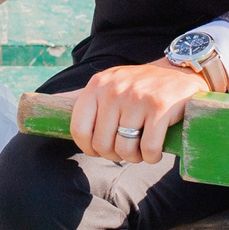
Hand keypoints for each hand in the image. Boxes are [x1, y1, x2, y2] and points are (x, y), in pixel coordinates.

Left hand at [67, 61, 212, 163]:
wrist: (182, 71)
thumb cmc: (141, 85)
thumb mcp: (108, 83)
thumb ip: (81, 97)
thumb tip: (46, 104)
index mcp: (97, 85)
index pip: (79, 130)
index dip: (90, 148)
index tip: (103, 149)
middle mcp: (114, 90)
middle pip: (102, 145)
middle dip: (115, 155)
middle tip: (128, 149)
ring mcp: (137, 98)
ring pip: (125, 149)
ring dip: (135, 158)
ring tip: (142, 149)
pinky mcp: (160, 107)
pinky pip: (149, 148)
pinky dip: (152, 156)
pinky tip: (155, 150)